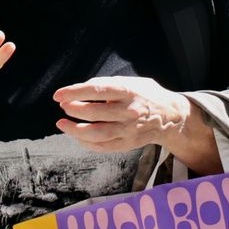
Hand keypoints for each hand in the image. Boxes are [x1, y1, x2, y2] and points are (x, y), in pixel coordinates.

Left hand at [53, 76, 190, 154]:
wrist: (170, 116)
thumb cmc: (145, 95)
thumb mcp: (131, 82)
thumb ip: (108, 84)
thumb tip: (80, 90)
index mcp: (130, 91)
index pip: (98, 90)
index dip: (75, 92)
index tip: (58, 95)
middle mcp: (129, 111)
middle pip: (95, 112)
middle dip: (74, 109)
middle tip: (63, 105)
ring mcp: (128, 130)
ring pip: (97, 133)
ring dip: (75, 129)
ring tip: (62, 123)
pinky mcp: (127, 144)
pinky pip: (102, 147)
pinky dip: (86, 142)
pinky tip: (76, 136)